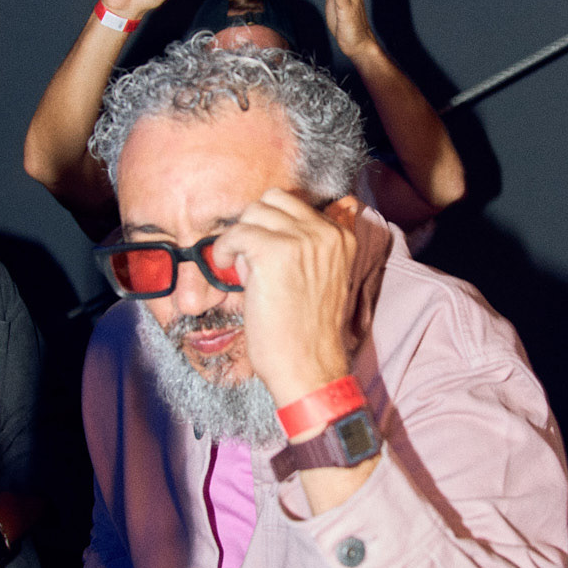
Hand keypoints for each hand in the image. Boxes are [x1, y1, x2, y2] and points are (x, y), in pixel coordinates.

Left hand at [211, 190, 357, 407]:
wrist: (309, 368)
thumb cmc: (308, 333)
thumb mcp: (322, 279)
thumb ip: (307, 249)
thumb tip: (266, 228)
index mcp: (342, 237)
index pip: (297, 204)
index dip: (272, 225)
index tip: (261, 251)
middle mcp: (326, 232)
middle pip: (274, 199)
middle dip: (255, 224)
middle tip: (249, 258)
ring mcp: (302, 239)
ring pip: (253, 211)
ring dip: (239, 237)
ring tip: (240, 268)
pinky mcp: (274, 252)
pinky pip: (236, 234)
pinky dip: (225, 250)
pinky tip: (227, 270)